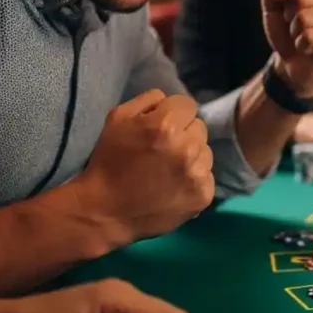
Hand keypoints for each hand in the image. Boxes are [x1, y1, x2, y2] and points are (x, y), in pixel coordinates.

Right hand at [78, 90, 214, 244]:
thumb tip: (170, 100)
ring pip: (206, 151)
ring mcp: (197, 173)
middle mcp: (187, 147)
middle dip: (183, 133)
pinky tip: (174, 186)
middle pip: (199, 127)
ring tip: (168, 169)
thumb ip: (149, 100)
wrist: (105, 212)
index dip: (172, 114)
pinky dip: (194, 179)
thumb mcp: (118, 118)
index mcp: (166, 125)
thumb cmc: (109, 161)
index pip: (187, 104)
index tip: (160, 127)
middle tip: (163, 149)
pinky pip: (207, 176)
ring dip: (191, 156)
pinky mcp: (203, 195)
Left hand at [261, 0, 312, 97]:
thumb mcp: (271, 6)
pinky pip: (311, 37)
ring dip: (296, 33)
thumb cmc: (286, 32)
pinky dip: (302, 46)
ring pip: (305, 18)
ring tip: (303, 38)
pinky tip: (310, 49)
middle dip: (290, 16)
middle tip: (297, 27)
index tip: (290, 9)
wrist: (292, 65)